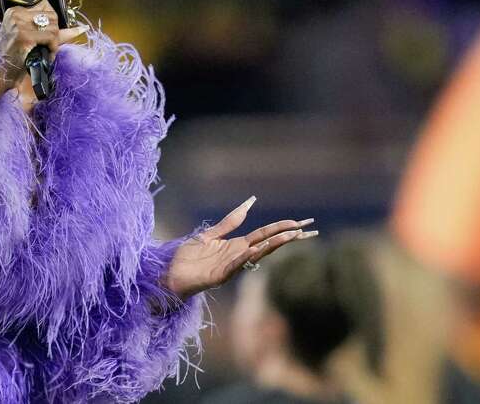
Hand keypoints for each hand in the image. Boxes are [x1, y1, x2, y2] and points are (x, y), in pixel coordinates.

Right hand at [0, 0, 86, 101]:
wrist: (4, 72)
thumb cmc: (17, 55)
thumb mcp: (33, 37)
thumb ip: (55, 30)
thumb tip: (82, 29)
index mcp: (14, 10)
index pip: (46, 7)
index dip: (51, 24)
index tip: (45, 36)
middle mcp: (15, 15)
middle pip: (52, 17)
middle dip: (53, 34)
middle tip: (45, 46)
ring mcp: (18, 25)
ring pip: (53, 27)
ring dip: (53, 43)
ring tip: (44, 52)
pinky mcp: (24, 37)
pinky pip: (51, 37)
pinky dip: (52, 48)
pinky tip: (44, 55)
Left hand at [161, 196, 316, 299]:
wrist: (170, 273)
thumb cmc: (188, 257)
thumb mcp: (210, 234)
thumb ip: (229, 222)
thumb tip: (249, 203)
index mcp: (237, 246)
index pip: (265, 234)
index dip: (283, 227)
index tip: (301, 222)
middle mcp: (238, 256)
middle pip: (268, 244)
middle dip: (288, 237)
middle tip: (309, 230)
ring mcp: (230, 266)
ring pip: (256, 254)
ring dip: (272, 245)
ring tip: (289, 237)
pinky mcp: (219, 276)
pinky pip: (235, 265)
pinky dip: (244, 257)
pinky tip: (254, 249)